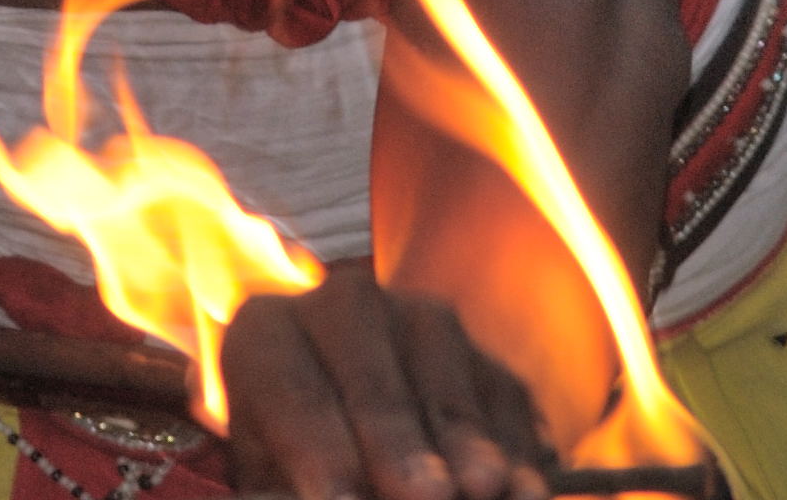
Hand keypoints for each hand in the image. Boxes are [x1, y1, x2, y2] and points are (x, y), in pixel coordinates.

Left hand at [225, 260, 551, 499]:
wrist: (353, 445)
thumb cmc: (297, 466)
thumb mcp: (276, 473)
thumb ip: (284, 485)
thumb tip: (329, 495)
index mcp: (266, 331)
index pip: (286, 384)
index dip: (314, 445)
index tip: (337, 499)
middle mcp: (339, 306)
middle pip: (365, 363)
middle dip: (395, 437)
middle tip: (422, 495)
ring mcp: (417, 318)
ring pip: (441, 364)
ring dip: (465, 438)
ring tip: (480, 490)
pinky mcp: (482, 353)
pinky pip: (501, 390)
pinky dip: (513, 445)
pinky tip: (521, 490)